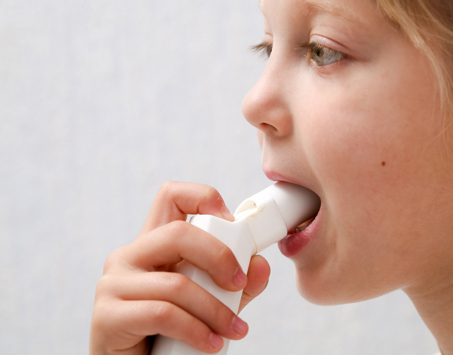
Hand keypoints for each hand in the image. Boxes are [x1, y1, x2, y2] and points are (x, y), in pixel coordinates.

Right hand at [90, 182, 270, 354]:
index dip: (204, 198)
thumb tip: (260, 265)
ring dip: (215, 310)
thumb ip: (237, 284)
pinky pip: (162, 314)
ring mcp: (114, 284)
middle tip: (240, 283)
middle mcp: (129, 257)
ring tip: (233, 330)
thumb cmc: (173, 336)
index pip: (172, 196)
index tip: (234, 225)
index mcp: (154, 245)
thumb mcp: (213, 303)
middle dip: (219, 256)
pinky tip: (211, 344)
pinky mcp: (107, 316)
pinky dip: (196, 330)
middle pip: (178, 232)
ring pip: (175, 283)